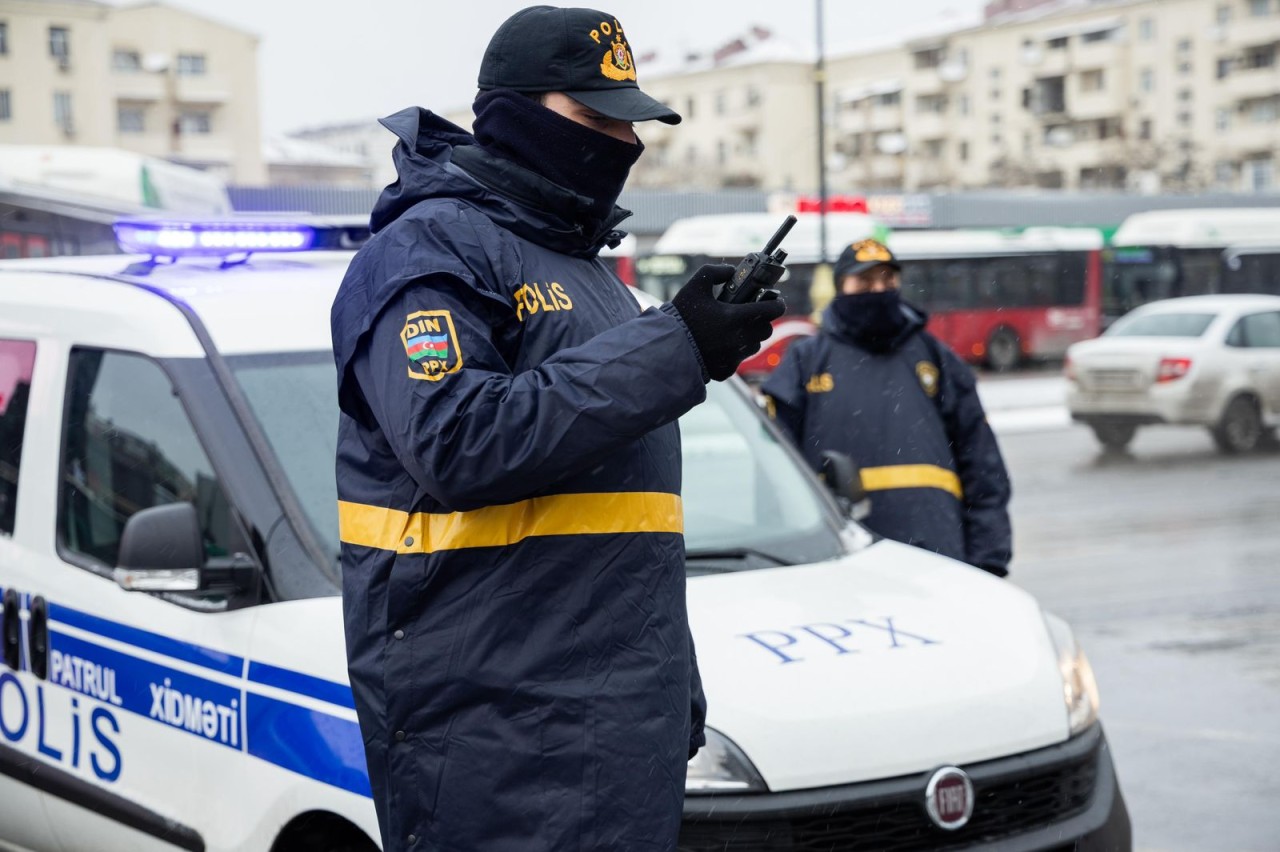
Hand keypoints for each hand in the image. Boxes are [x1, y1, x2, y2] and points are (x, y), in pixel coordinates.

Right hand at [670, 264, 785, 381]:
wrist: (666, 348)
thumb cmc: (682, 316)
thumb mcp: (696, 285)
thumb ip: (716, 272)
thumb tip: (732, 271)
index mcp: (736, 317)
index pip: (772, 310)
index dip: (777, 304)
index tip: (776, 301)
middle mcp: (739, 339)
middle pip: (766, 330)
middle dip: (762, 321)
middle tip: (751, 315)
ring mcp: (734, 357)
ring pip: (754, 346)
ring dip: (749, 337)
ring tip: (733, 330)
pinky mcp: (727, 371)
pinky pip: (739, 360)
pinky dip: (733, 352)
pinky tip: (720, 345)